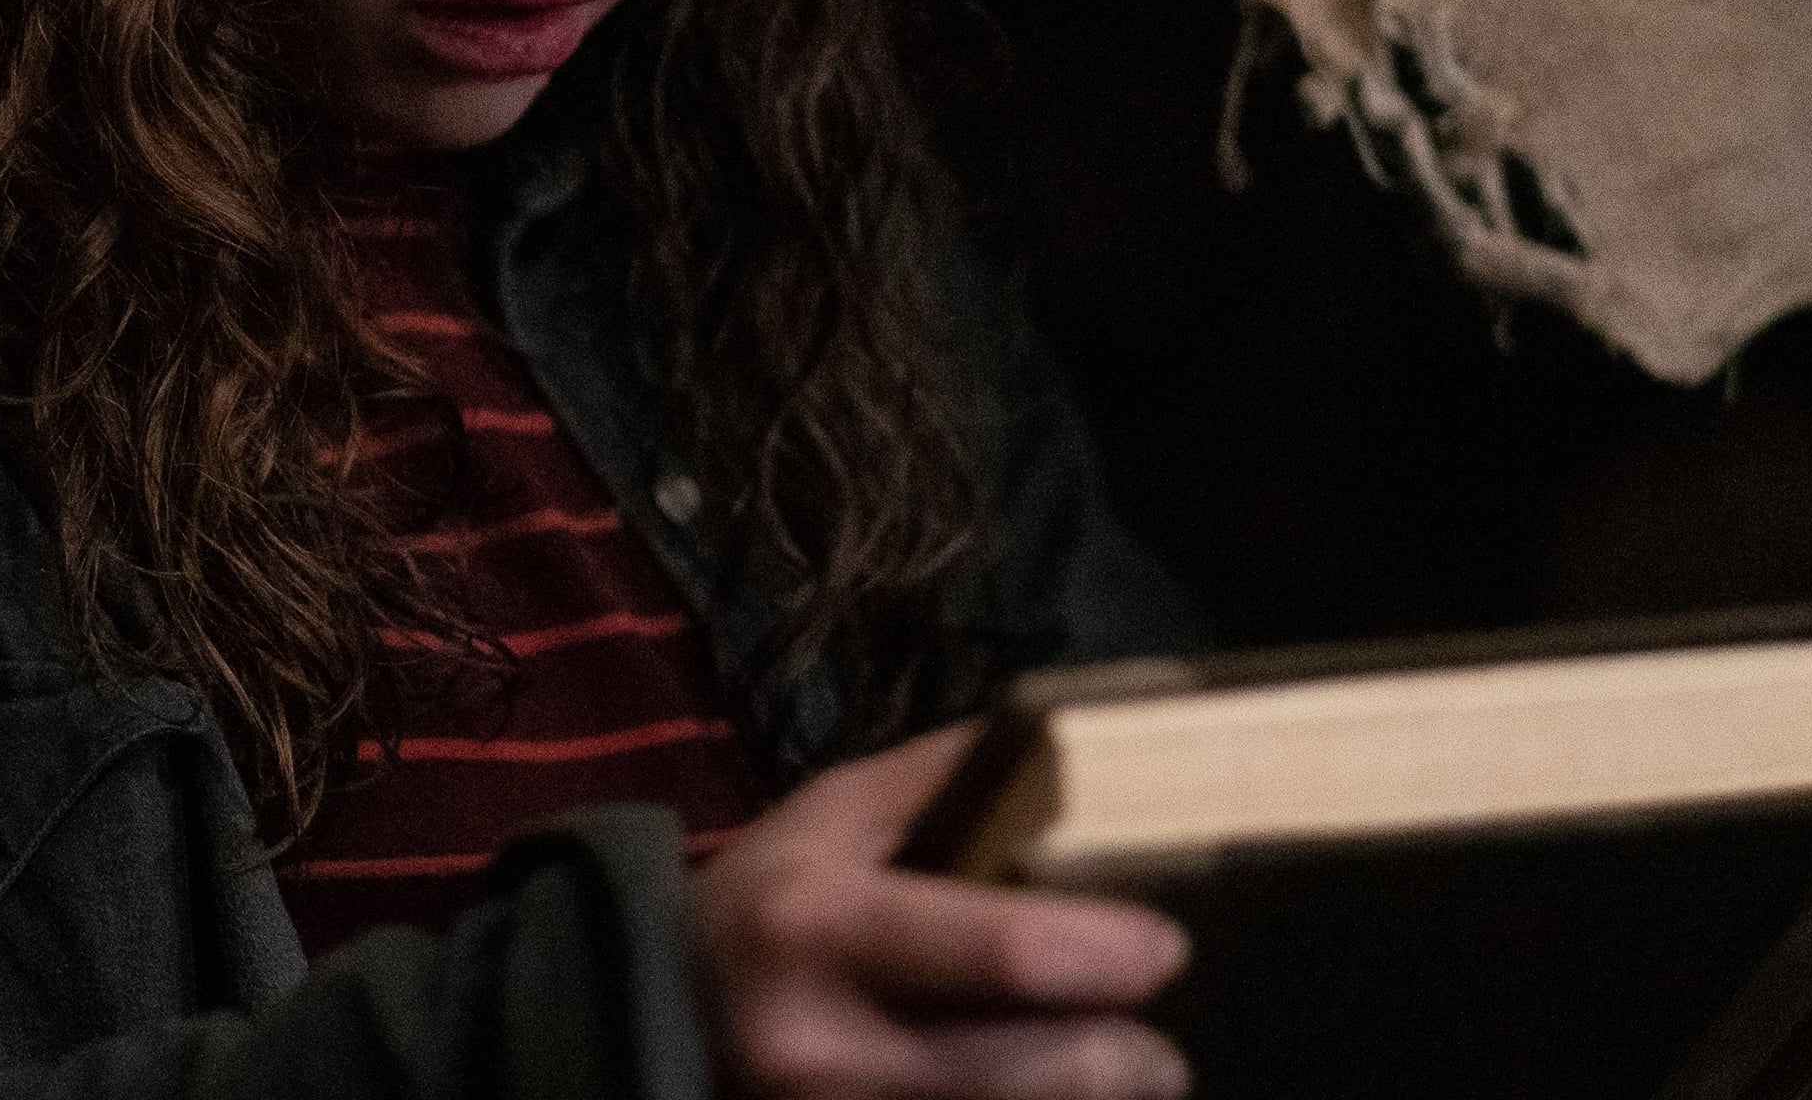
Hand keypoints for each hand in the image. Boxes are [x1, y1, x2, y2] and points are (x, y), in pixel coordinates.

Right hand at [694, 724, 1190, 1098]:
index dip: (1111, 952)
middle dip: (1132, 1061)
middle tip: (1152, 1046)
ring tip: (1108, 1081)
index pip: (1009, 952)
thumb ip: (950, 778)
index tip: (1163, 946)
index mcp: (822, 923)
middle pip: (1047, 1073)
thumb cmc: (761, 906)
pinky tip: (1040, 1099)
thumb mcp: (831, 814)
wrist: (648, 1018)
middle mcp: (824, 1045)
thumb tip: (1082, 747)